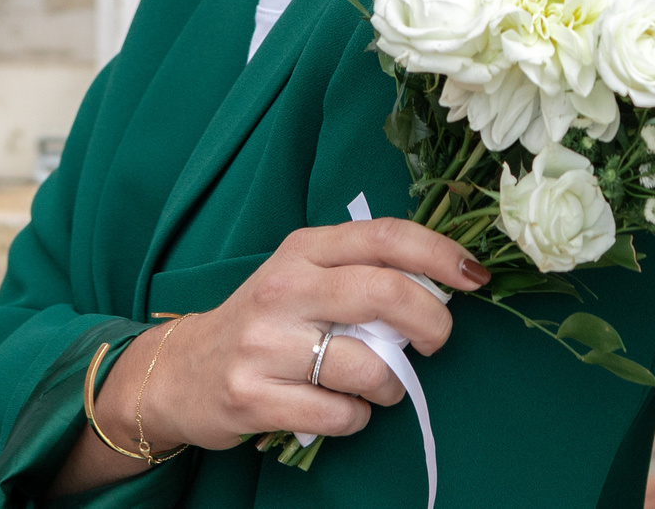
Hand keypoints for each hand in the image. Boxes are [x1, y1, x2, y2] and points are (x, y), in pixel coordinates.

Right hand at [108, 220, 489, 453]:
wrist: (180, 372)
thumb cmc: (265, 321)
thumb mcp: (304, 278)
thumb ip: (361, 272)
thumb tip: (442, 286)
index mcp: (303, 250)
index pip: (385, 236)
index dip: (440, 254)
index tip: (474, 276)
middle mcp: (284, 289)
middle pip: (385, 293)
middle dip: (431, 320)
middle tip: (437, 340)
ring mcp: (265, 344)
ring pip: (368, 366)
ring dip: (390, 385)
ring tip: (377, 386)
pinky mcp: (253, 397)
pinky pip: (339, 414)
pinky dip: (356, 418)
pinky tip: (341, 409)